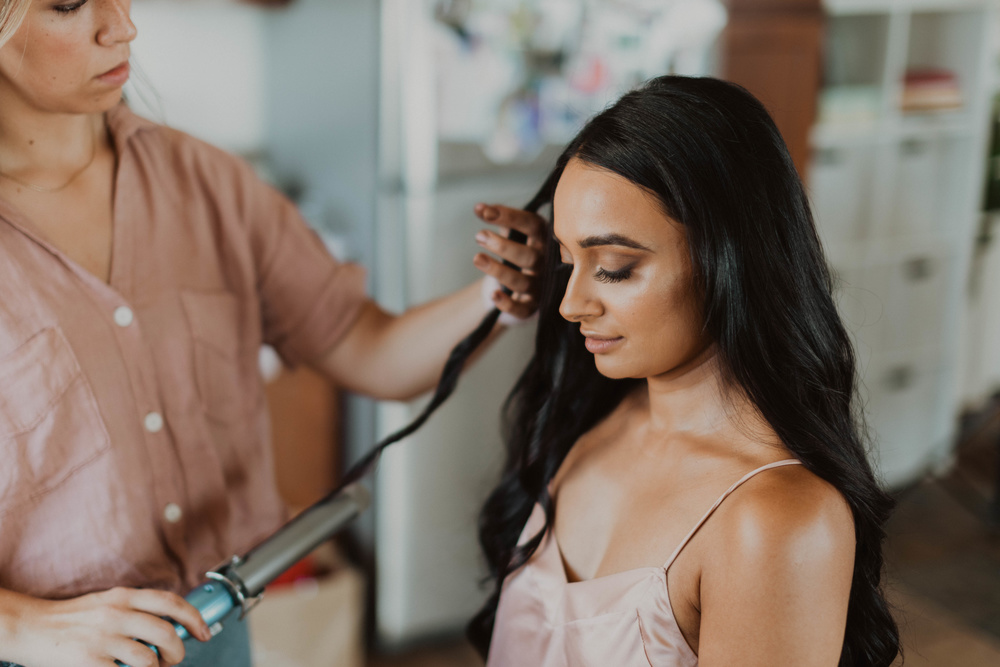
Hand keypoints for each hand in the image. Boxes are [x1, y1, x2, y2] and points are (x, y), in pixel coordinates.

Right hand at [5, 587, 210, 666]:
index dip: (194, 618)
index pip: (170, 602)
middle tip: (174, 658)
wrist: (30, 627)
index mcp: (123, 596)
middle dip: (178, 650)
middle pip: (166, 632)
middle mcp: (116, 614)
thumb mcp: (107, 603)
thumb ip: (136, 610)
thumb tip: (171, 625)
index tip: (204, 632)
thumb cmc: (72, 619)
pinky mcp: (89, 662)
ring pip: (149, 658)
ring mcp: (102, 639)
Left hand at [473, 203, 546, 319]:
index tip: (483, 212)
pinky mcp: (532, 307)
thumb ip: (498, 219)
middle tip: (479, 236)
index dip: (509, 217)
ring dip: (498, 271)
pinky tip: (493, 295)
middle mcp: (546, 263)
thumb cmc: (521, 251)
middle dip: (502, 246)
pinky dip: (508, 304)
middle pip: (528, 256)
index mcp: (544, 239)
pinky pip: (522, 309)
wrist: (532, 284)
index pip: (532, 225)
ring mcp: (540, 286)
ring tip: (477, 258)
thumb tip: (479, 208)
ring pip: (521, 281)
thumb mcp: (513, 233)